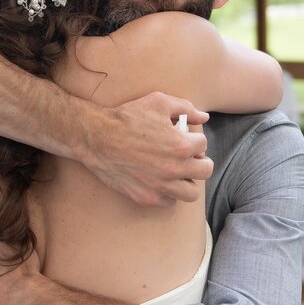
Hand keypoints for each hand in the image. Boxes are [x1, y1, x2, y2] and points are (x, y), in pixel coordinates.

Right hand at [79, 93, 211, 207]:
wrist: (98, 138)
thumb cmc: (128, 118)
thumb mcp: (159, 102)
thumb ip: (186, 108)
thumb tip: (204, 117)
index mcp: (181, 145)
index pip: (203, 144)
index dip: (195, 139)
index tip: (186, 138)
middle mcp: (174, 169)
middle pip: (205, 171)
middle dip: (199, 160)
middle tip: (188, 156)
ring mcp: (161, 186)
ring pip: (191, 193)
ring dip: (188, 181)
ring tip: (178, 172)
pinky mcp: (147, 197)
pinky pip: (169, 201)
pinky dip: (168, 193)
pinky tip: (160, 180)